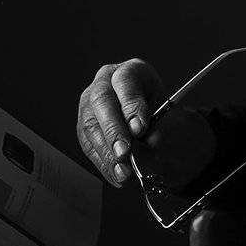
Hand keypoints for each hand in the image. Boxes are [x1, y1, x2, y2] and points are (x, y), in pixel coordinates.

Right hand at [77, 58, 215, 192]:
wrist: (143, 109)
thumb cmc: (152, 105)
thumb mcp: (162, 108)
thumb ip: (157, 123)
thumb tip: (150, 142)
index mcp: (127, 71)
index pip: (126, 82)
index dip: (131, 106)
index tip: (139, 129)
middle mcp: (103, 83)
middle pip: (101, 102)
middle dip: (113, 130)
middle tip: (124, 152)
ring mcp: (89, 102)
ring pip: (90, 124)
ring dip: (106, 151)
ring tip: (122, 170)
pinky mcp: (83, 124)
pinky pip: (87, 143)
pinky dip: (102, 162)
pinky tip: (115, 173)